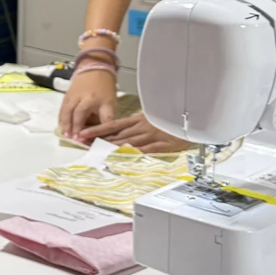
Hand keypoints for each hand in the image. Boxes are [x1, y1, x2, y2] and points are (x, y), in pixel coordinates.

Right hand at [58, 69, 117, 139]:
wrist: (95, 69)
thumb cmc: (105, 89)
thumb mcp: (110, 104)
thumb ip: (106, 119)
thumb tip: (100, 134)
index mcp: (93, 100)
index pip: (88, 116)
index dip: (85, 127)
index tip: (82, 139)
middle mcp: (81, 98)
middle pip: (74, 114)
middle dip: (73, 127)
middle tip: (73, 139)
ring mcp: (72, 96)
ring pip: (66, 111)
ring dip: (65, 124)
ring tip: (65, 135)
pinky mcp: (66, 95)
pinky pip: (62, 108)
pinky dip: (61, 118)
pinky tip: (62, 126)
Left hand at [79, 112, 193, 153]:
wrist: (193, 119)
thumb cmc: (172, 119)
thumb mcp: (152, 118)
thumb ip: (138, 124)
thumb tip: (122, 131)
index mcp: (139, 119)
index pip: (113, 125)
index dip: (97, 129)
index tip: (84, 133)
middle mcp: (142, 127)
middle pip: (116, 135)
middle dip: (98, 139)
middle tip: (82, 142)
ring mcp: (152, 136)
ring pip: (127, 142)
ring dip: (110, 147)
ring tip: (94, 150)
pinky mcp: (162, 145)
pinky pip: (145, 150)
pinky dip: (132, 153)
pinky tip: (121, 157)